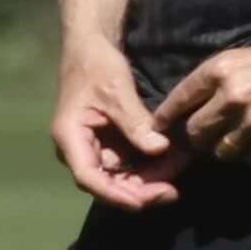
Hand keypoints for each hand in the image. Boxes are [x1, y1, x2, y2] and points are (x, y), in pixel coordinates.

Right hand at [52, 38, 189, 208]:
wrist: (91, 48)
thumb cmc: (97, 65)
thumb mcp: (117, 91)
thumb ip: (135, 122)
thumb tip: (159, 149)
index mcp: (70, 137)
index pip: (89, 177)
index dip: (115, 194)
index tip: (144, 201)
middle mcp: (79, 150)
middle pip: (107, 184)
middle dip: (140, 191)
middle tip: (172, 192)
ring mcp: (95, 149)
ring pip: (121, 177)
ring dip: (149, 180)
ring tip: (179, 175)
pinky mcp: (109, 145)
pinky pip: (130, 164)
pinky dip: (150, 166)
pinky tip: (175, 162)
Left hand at [155, 22, 250, 166]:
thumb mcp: (244, 52)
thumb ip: (219, 78)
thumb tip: (198, 101)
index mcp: (219, 70)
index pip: (178, 101)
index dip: (165, 118)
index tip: (160, 127)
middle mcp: (230, 98)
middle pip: (195, 134)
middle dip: (196, 137)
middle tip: (203, 135)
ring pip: (220, 152)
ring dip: (222, 148)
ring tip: (231, 139)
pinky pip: (249, 159)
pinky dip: (250, 154)